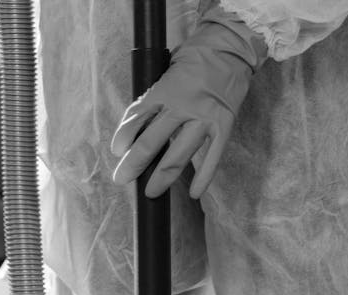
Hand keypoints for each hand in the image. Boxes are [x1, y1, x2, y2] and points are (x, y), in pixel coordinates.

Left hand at [110, 7, 267, 198]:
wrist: (230, 47)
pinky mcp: (223, 127)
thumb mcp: (167, 70)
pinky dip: (203, 178)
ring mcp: (203, 119)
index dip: (124, 136)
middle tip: (121, 179)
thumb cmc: (195, 58)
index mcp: (165, 90)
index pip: (137, 117)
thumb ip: (154, 97)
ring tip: (150, 193)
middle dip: (134, 165)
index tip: (117, 151)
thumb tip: (138, 126)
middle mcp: (182, 106)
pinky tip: (193, 193)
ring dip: (161, 178)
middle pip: (151, 143)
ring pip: (177, 156)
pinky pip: (212, 158)